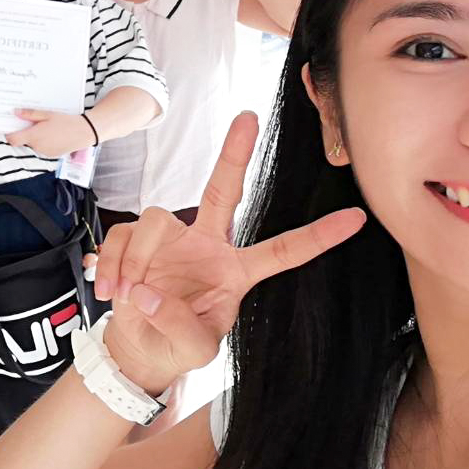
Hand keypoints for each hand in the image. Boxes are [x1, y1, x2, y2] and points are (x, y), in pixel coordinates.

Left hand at [5, 109, 94, 158]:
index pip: (13, 139)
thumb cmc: (66, 121)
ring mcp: (44, 152)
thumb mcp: (47, 114)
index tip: (10, 127)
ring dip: (35, 137)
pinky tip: (53, 134)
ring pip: (33, 144)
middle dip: (26, 132)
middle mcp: (37, 146)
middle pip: (24, 141)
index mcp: (34, 136)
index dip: (9, 134)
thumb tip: (16, 112)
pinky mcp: (51, 155)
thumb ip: (30, 114)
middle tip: (33, 122)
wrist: (84, 132)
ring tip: (47, 127)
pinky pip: (42, 148)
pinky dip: (44, 142)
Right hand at [85, 113, 364, 394]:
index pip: (284, 251)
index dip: (319, 236)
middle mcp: (208, 245)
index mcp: (236, 272)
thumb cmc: (176, 345)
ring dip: (137, 259)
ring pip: (156, 220)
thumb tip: (148, 290)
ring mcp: (172, 239)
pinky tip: (112, 288)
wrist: (138, 347)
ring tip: (128, 294)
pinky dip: (113, 265)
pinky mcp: (137, 239)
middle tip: (248, 117)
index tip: (356, 218)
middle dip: (235, 154)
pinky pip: (124, 236)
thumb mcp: (193, 351)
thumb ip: (179, 326)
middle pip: (224, 191)